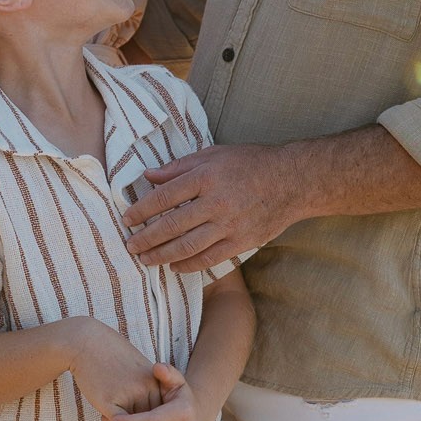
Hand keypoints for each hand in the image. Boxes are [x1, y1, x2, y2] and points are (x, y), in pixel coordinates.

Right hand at [68, 319, 165, 420]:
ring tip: (111, 416)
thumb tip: (152, 418)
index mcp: (155, 382)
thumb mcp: (138, 368)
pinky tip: (104, 416)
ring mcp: (128, 395)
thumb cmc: (111, 355)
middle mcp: (145, 389)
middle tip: (120, 415)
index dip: (148, 419)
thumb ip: (148, 389)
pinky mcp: (109, 402)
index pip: (161, 414)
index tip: (135, 413)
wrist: (86, 342)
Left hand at [122, 143, 295, 271]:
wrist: (293, 181)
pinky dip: (188, 265)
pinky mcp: (241, 241)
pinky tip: (174, 266)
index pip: (164, 196)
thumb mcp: (214, 154)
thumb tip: (148, 176)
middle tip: (129, 245)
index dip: (141, 210)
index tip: (127, 219)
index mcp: (206, 176)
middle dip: (146, 238)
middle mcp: (216, 202)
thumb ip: (179, 167)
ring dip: (161, 255)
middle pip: (172, 225)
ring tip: (145, 259)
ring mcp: (229, 225)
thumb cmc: (251, 163)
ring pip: (187, 246)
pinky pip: (209, 258)